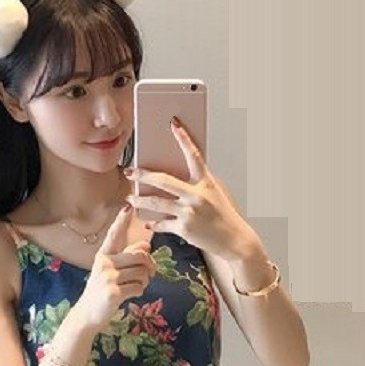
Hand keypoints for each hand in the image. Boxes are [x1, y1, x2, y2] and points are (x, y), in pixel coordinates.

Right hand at [75, 205, 156, 331]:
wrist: (88, 314)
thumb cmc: (102, 291)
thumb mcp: (110, 271)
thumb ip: (127, 258)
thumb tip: (147, 244)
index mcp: (103, 255)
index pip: (114, 235)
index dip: (121, 221)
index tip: (128, 207)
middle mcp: (104, 263)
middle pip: (140, 255)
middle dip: (150, 265)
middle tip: (150, 274)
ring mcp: (108, 277)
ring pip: (142, 272)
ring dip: (145, 281)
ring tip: (136, 286)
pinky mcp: (113, 292)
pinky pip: (138, 287)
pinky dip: (139, 292)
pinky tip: (131, 295)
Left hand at [124, 118, 256, 261]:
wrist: (235, 240)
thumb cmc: (224, 217)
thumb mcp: (214, 195)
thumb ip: (196, 185)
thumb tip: (170, 180)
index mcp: (206, 183)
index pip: (194, 155)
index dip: (184, 138)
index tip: (174, 124)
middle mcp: (197, 195)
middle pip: (163, 180)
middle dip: (142, 175)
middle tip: (129, 172)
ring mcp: (189, 212)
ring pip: (156, 202)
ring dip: (140, 200)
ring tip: (130, 198)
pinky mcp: (184, 228)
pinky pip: (162, 224)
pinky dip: (154, 224)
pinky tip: (148, 223)